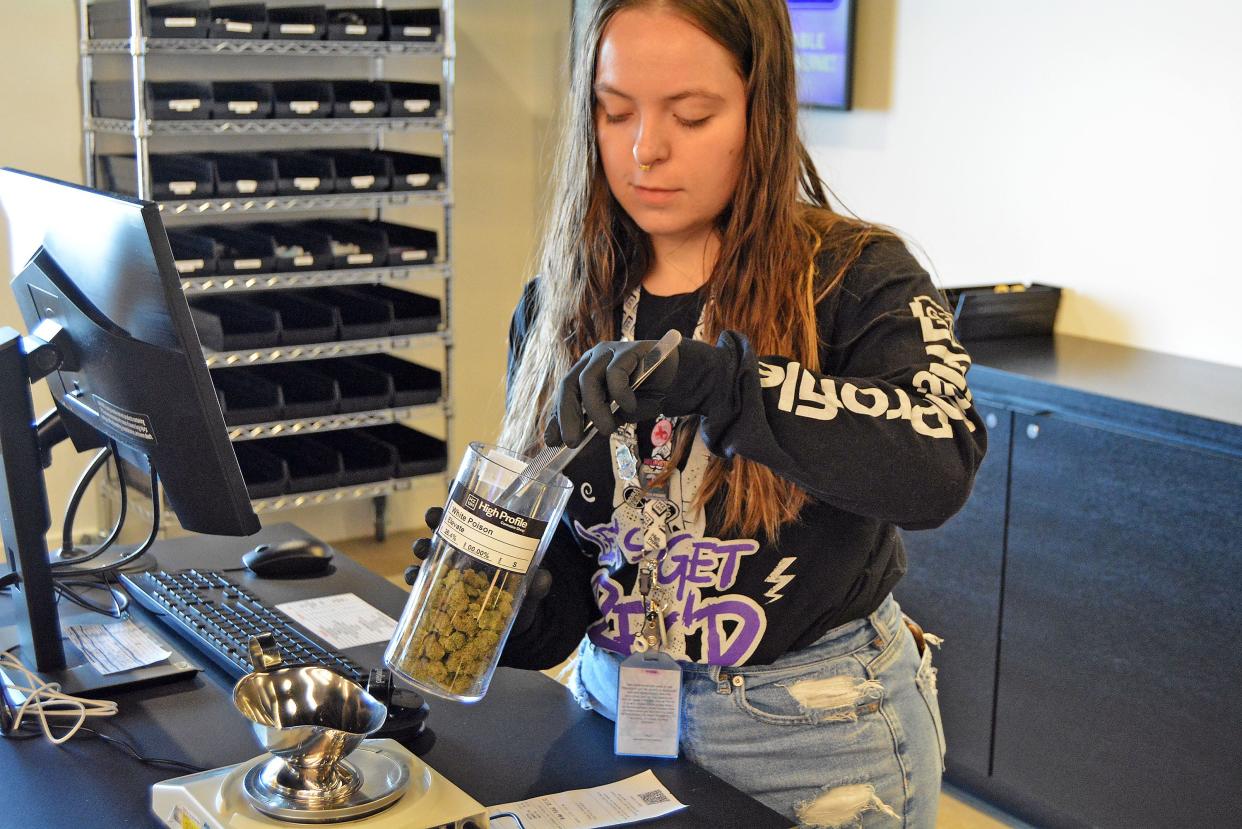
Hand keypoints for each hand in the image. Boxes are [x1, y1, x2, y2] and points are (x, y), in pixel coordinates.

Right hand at [406, 507, 551, 636]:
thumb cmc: (522, 598)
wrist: (513, 630)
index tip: (455, 484)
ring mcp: (451, 571)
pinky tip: (414, 577)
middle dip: (435, 518)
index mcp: (487, 540)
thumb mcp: (533, 588)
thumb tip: (542, 579)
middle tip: (434, 517)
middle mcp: (466, 551)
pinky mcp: (441, 594)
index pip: (474, 512)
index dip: (462, 495)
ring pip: (430, 550)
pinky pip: (422, 582)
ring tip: (423, 548)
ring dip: (422, 545)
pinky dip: (415, 578)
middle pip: (446, 526)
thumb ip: (539, 583)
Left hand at [545, 336, 723, 447]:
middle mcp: (593, 360)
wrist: (680, 380)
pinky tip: (630, 407)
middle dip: (568, 415)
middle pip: (569, 385)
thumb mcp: (618, 414)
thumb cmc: (646, 396)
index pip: (565, 395)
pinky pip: (616, 374)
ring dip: (595, 410)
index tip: (551, 442)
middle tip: (572, 442)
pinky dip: (620, 395)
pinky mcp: (629, 350)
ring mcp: (610, 352)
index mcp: (585, 373)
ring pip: (589, 380)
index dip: (556, 418)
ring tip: (607, 429)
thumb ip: (596, 422)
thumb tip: (573, 441)